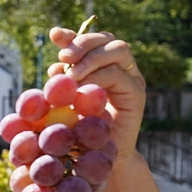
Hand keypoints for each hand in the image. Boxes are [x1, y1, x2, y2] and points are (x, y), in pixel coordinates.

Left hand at [47, 28, 145, 168]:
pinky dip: (98, 76)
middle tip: (64, 57)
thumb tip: (54, 66)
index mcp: (104, 65)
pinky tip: (80, 87)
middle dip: (83, 43)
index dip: (74, 35)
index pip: (93, 40)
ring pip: (118, 49)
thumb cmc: (79, 129)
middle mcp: (122, 67)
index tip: (55, 35)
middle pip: (108, 39)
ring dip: (91, 58)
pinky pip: (119, 75)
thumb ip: (63, 82)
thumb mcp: (67, 100)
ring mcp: (132, 79)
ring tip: (71, 75)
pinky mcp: (137, 93)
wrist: (97, 156)